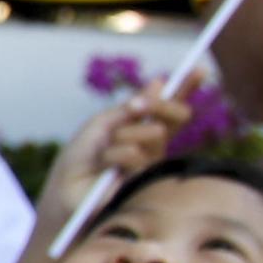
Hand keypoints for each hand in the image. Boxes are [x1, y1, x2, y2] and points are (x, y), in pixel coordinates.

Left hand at [43, 88, 186, 217]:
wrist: (64, 192)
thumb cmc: (79, 160)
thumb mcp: (101, 126)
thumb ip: (129, 109)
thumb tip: (159, 83)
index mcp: (142, 131)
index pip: (169, 109)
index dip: (185, 88)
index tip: (198, 69)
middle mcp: (153, 147)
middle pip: (173, 118)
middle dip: (160, 106)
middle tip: (138, 108)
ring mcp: (154, 165)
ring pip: (153, 133)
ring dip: (123, 135)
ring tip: (104, 151)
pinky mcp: (148, 182)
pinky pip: (136, 153)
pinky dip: (115, 153)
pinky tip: (104, 167)